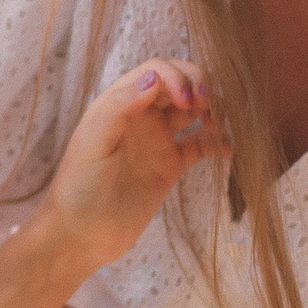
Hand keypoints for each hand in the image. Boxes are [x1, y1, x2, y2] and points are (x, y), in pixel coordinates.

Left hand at [41, 59, 224, 270]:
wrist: (82, 234)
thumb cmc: (79, 186)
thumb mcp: (93, 143)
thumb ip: (120, 107)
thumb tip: (154, 77)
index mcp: (118, 103)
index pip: (155, 72)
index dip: (176, 76)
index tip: (188, 99)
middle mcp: (141, 116)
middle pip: (178, 84)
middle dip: (199, 85)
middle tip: (209, 105)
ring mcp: (157, 140)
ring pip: (193, 111)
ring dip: (212, 108)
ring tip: (221, 122)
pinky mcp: (170, 165)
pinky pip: (201, 145)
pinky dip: (218, 142)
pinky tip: (229, 148)